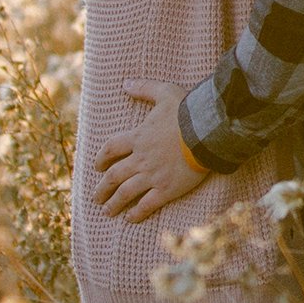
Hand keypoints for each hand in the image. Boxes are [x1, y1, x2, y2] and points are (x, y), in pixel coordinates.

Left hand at [92, 81, 211, 222]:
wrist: (206, 132)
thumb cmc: (188, 111)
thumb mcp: (165, 92)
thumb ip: (145, 88)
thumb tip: (125, 83)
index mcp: (138, 137)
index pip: (111, 149)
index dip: (101, 158)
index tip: (97, 166)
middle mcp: (141, 159)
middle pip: (114, 176)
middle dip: (103, 188)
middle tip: (96, 197)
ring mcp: (152, 175)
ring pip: (126, 192)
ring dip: (114, 203)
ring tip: (107, 211)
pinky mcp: (166, 189)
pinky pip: (146, 204)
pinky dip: (136, 213)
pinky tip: (129, 219)